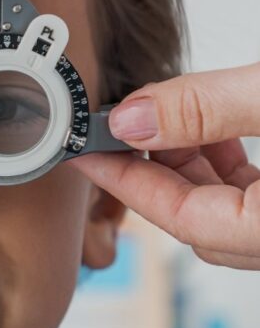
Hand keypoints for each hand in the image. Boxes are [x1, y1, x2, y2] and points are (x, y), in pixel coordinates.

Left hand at [70, 63, 259, 268]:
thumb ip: (208, 109)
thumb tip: (135, 119)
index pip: (175, 215)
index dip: (121, 180)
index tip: (83, 153)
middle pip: (193, 218)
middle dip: (150, 170)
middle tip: (117, 130)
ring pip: (221, 210)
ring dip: (187, 164)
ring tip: (163, 118)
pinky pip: (250, 199)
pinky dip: (223, 166)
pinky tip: (213, 130)